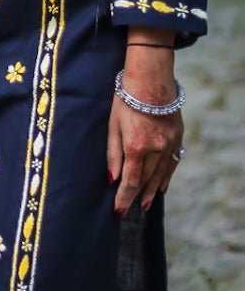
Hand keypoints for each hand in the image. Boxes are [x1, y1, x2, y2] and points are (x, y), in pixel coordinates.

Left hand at [107, 40, 183, 214]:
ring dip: (152, 191)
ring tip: (145, 204)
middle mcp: (156, 148)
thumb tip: (112, 178)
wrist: (151, 79)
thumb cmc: (125, 99)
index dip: (124, 197)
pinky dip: (166, 177)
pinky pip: (173, 163)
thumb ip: (113, 154)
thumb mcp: (113, 125)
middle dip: (136, 197)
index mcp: (136, 146)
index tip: (118, 210)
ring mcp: (169, 144)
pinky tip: (161, 187)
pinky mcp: (178, 137)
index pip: (130, 181)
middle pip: (146, 180)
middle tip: (129, 210)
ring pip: (161, 175)